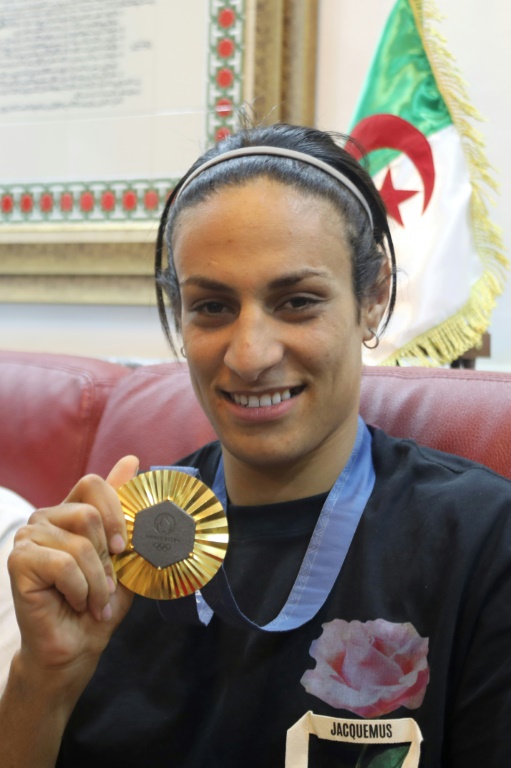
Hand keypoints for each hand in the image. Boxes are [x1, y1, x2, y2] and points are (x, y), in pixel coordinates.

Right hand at [7, 456, 138, 687]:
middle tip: (104, 585)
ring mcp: (28, 537)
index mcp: (71, 511)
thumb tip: (132, 459)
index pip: (94, 484)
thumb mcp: (124, 555)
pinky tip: (73, 602)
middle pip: (89, 514)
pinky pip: (63, 563)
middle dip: (107, 558)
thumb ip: (125, 509)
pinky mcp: (18, 560)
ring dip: (96, 581)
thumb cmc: (101, 602)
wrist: (77, 647)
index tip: (124, 548)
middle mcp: (46, 518)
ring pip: (80, 543)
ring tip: (92, 601)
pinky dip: (79, 588)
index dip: (116, 513)